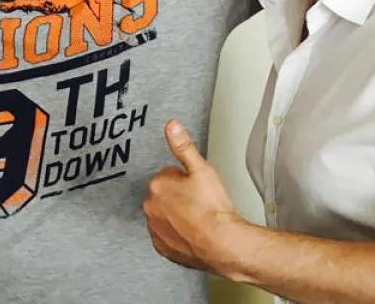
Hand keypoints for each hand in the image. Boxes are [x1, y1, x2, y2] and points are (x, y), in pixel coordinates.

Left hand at [142, 120, 242, 272]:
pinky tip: (191, 232)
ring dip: (175, 215)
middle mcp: (150, 207)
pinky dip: (176, 234)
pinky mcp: (162, 247)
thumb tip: (171, 126)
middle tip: (199, 202)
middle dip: (178, 196)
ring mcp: (155, 229)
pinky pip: (165, 236)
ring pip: (163, 215)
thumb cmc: (214, 210)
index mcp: (157, 185)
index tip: (197, 187)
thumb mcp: (202, 169)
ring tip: (197, 218)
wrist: (223, 244)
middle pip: (164, 195)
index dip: (185, 179)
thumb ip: (184, 146)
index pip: (168, 175)